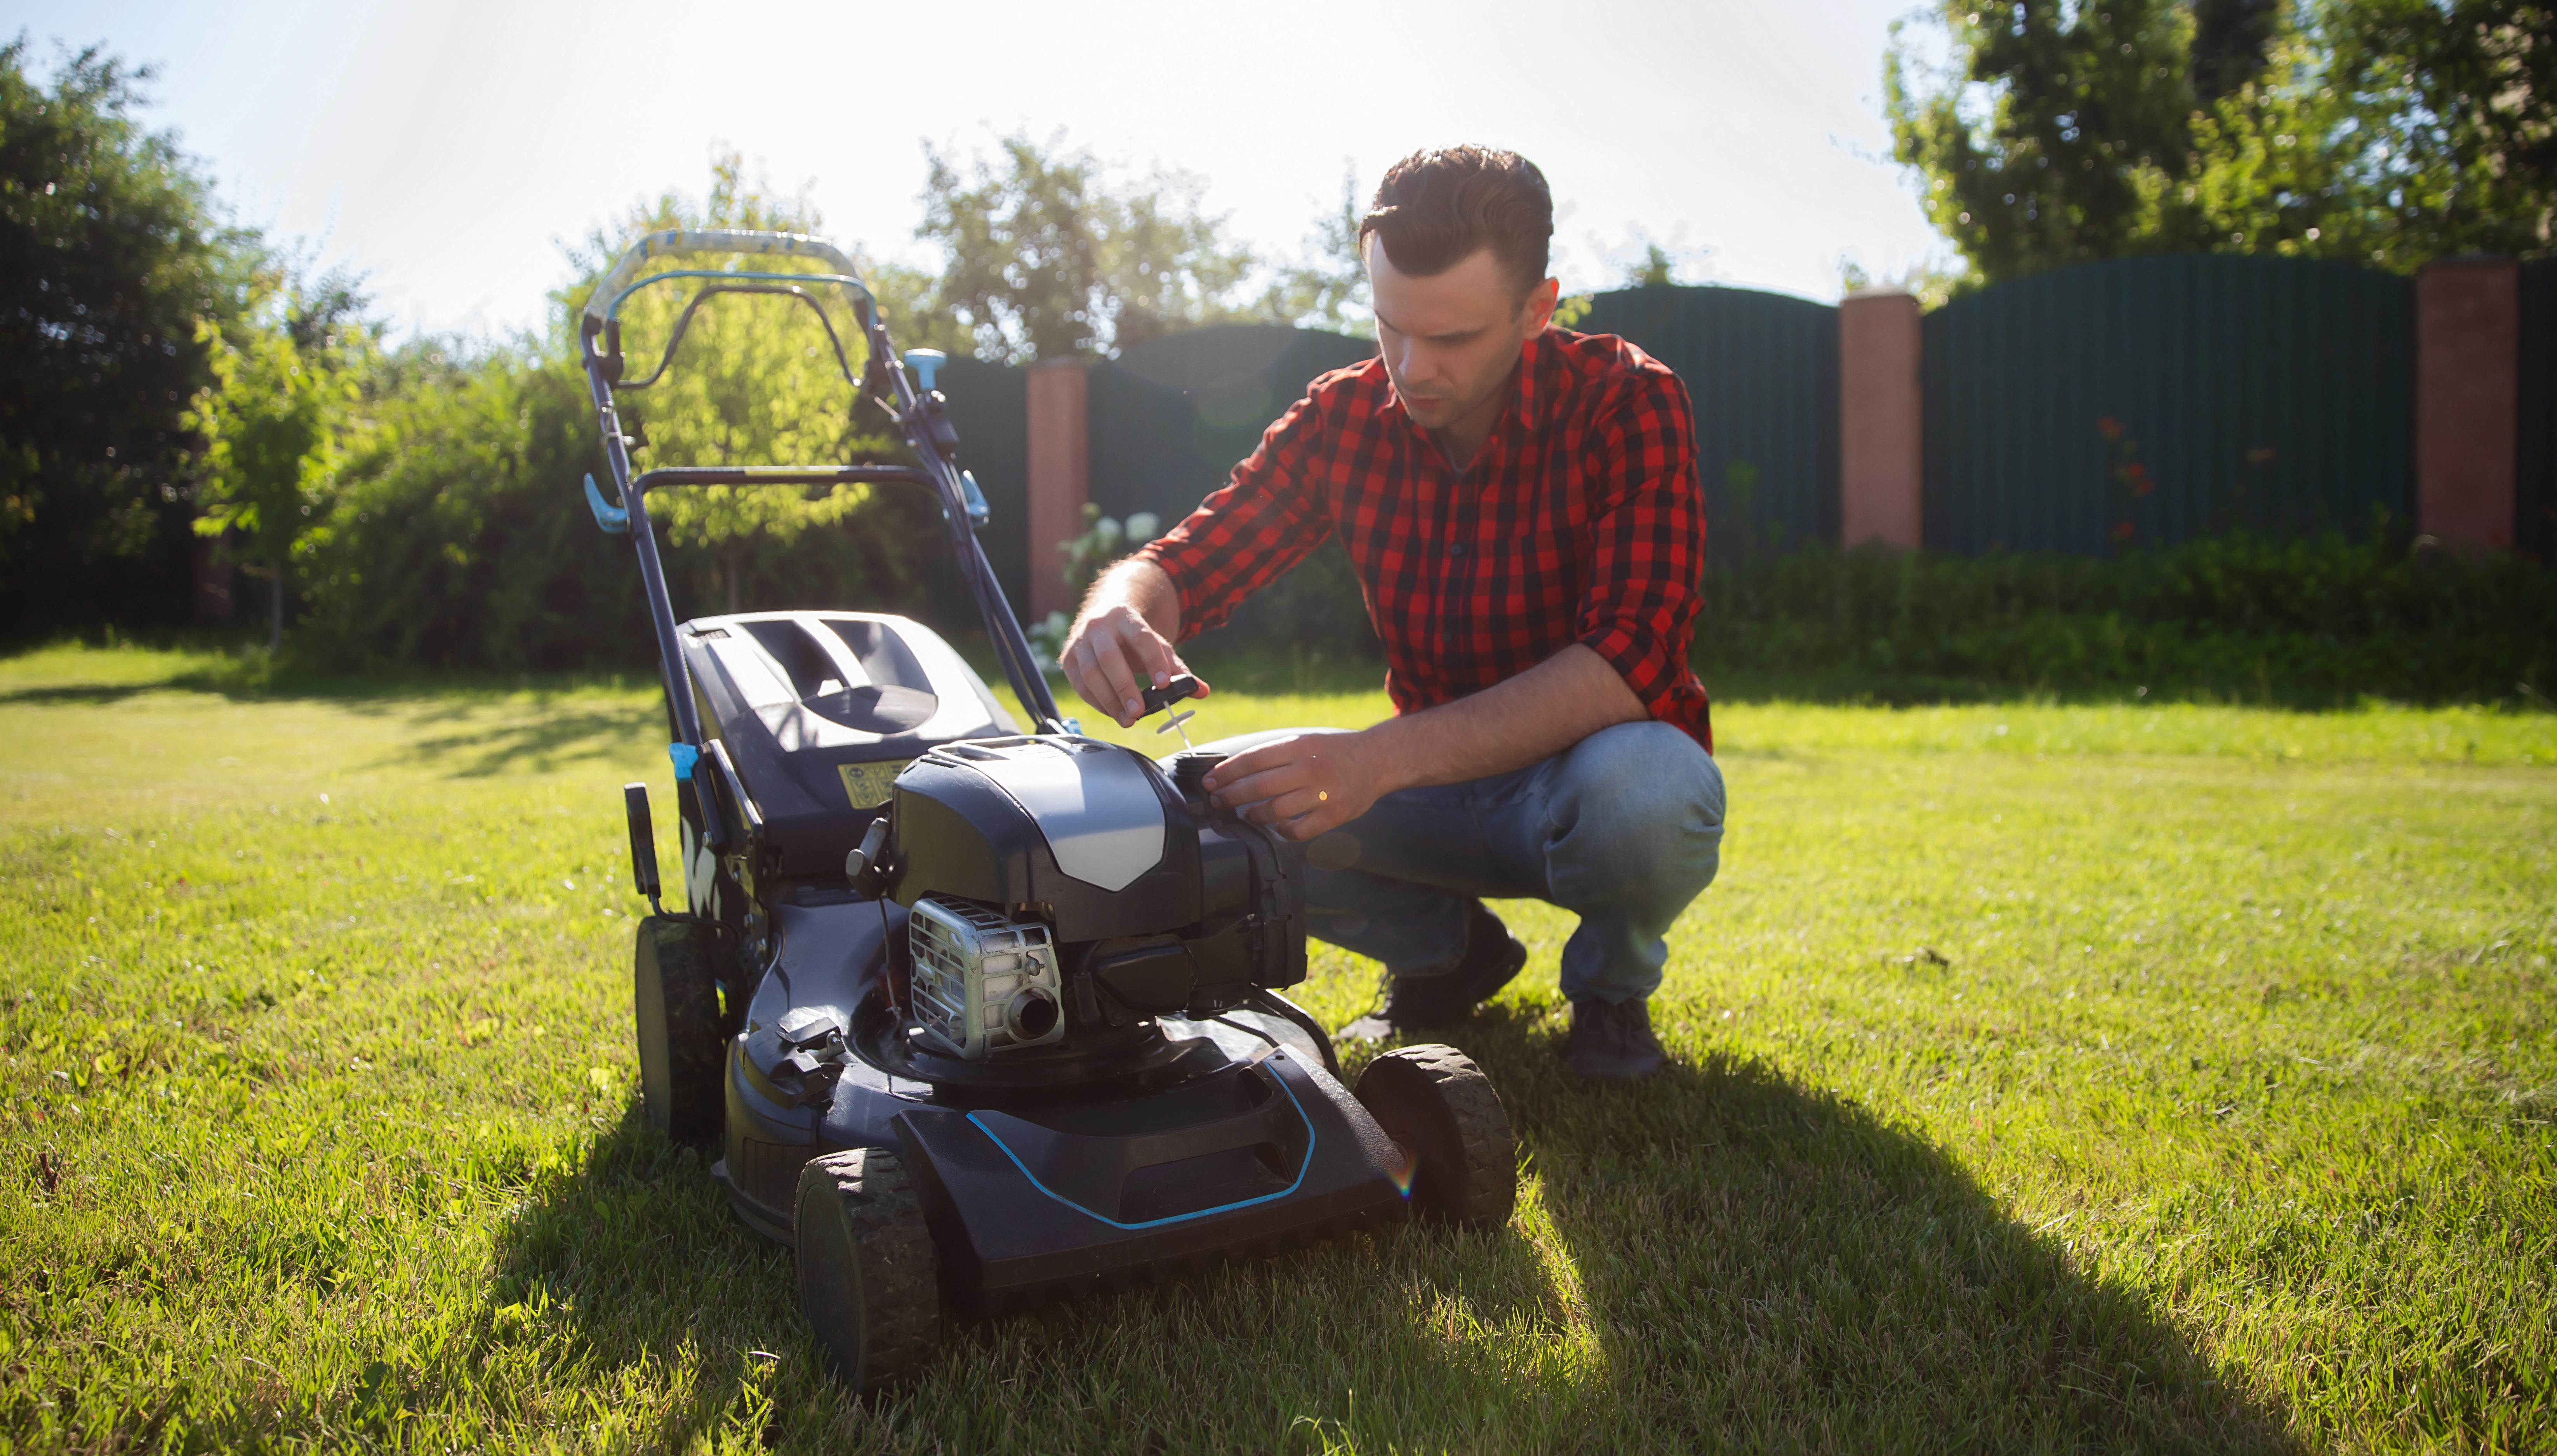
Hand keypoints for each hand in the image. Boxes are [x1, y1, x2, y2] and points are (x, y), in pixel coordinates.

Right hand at [1060, 602, 1207, 727]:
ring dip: (1109, 700)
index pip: (1141, 638)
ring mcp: (1080, 642)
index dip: (1153, 661)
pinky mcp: (1068, 658)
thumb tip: (1202, 691)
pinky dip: (1096, 702)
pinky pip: (1080, 684)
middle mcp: (1099, 626)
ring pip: (1090, 673)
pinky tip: (1113, 712)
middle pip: (1109, 657)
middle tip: (1139, 712)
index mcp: (1126, 617)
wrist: (1104, 616)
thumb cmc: (1134, 637)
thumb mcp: (1157, 645)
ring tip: (1128, 719)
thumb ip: (1178, 668)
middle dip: (1124, 687)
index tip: (1164, 685)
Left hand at [1203, 731, 1389, 840]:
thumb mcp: (1306, 742)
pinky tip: (1279, 827)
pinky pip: (1300, 830)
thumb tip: (1236, 770)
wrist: (1377, 760)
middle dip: (1231, 794)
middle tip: (1217, 800)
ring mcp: (1324, 793)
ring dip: (1255, 814)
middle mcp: (1310, 768)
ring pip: (1276, 809)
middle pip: (1259, 785)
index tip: (1210, 780)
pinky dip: (1284, 831)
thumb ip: (1276, 755)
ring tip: (1247, 815)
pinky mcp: (1335, 815)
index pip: (1253, 759)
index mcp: (1300, 746)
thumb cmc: (1334, 753)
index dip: (1227, 771)